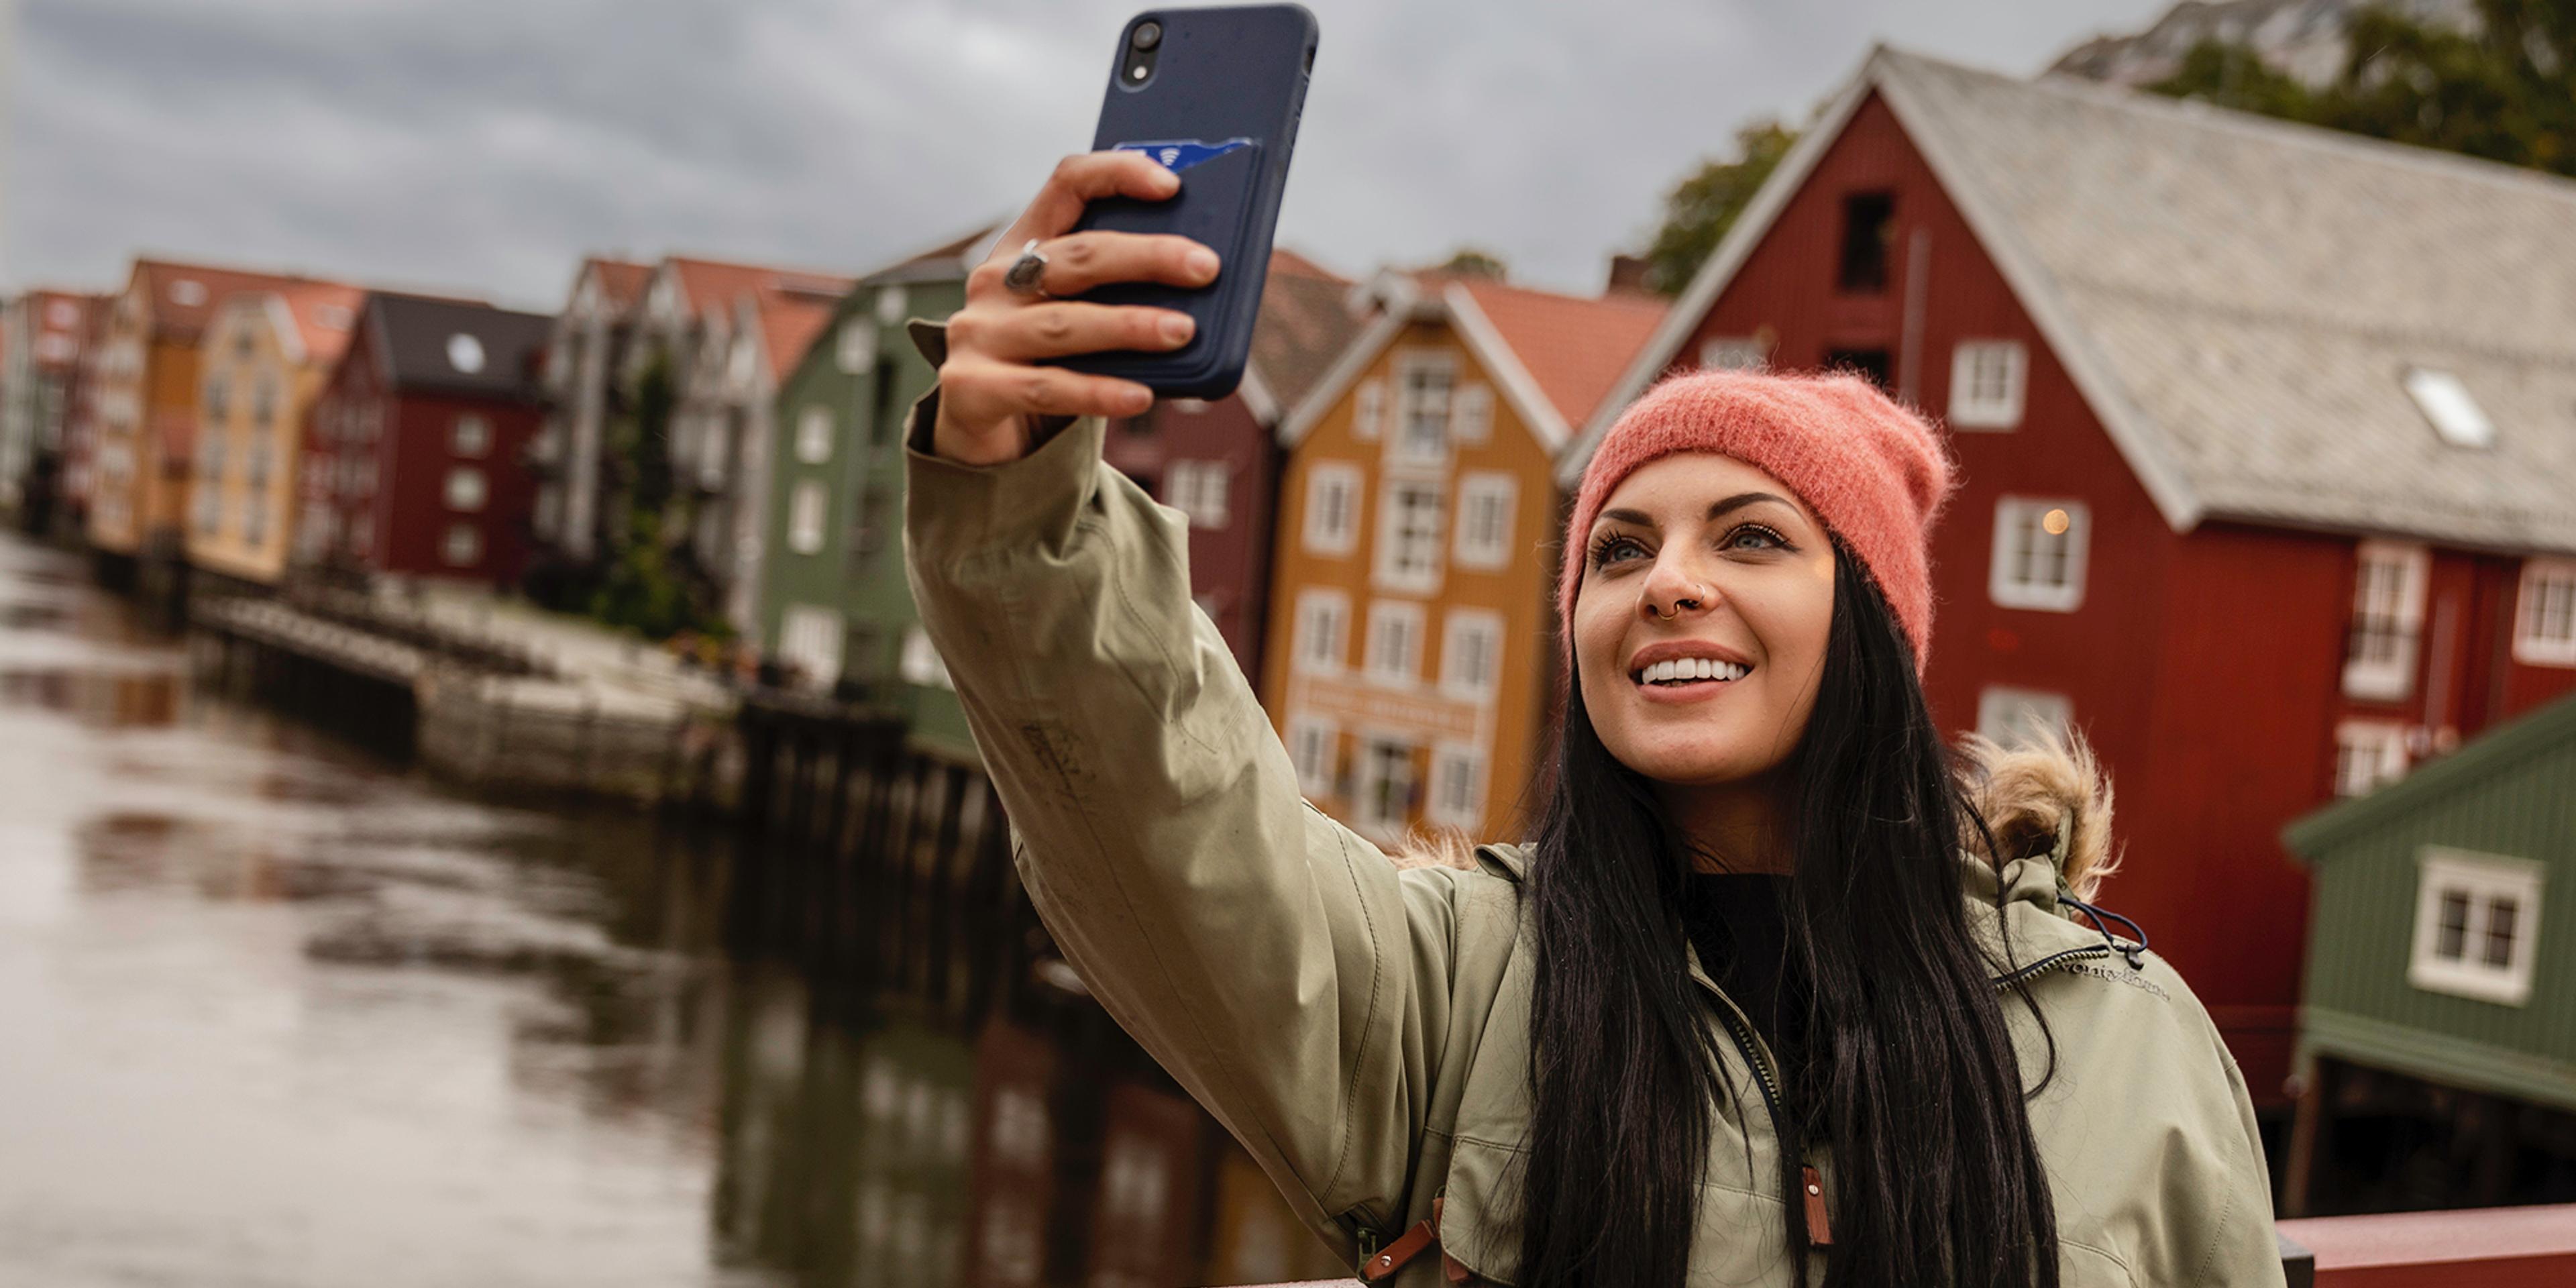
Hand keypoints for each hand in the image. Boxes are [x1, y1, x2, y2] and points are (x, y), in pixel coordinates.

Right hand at [932, 151, 1222, 465]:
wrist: (977, 432)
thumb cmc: (1044, 364)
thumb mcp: (1075, 315)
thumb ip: (1117, 295)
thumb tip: (1202, 286)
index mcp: (1022, 246)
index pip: (1067, 185)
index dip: (1118, 175)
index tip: (1171, 185)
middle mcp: (995, 282)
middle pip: (1077, 255)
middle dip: (1146, 256)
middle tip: (1204, 267)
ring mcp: (978, 334)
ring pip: (1064, 323)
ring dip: (1129, 325)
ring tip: (1183, 331)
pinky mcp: (972, 388)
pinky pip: (1047, 388)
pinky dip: (1098, 392)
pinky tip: (1140, 396)